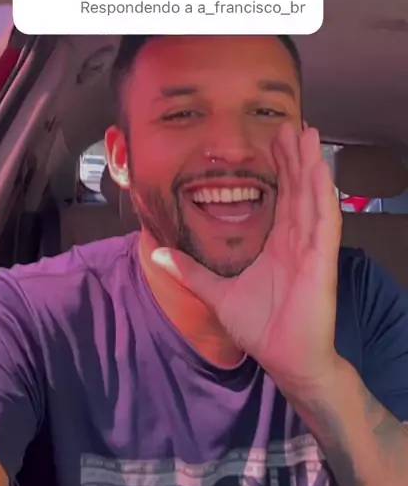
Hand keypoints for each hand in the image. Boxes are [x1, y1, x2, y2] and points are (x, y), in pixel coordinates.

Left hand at [152, 124, 342, 391]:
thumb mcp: (217, 293)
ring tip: (309, 135)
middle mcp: (297, 241)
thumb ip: (191, 272)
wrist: (285, 359)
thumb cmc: (261, 329)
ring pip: (312, 198)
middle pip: (297, 189)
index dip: (280, 170)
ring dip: (311, 166)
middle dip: (295, 157)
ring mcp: (312, 249)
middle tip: (292, 126)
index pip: (281, 198)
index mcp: (278, 245)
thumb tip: (159, 254)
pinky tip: (320, 171)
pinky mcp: (322, 261)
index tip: (274, 142)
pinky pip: (325, 222)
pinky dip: (323, 195)